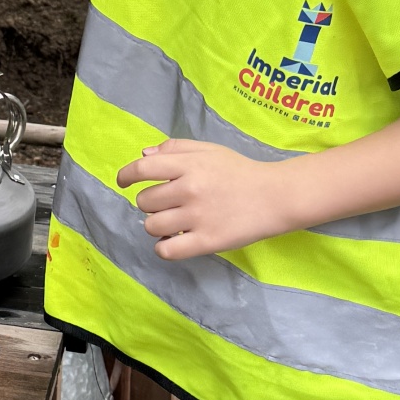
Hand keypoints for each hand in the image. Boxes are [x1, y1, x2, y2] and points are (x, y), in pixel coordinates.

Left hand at [116, 137, 285, 259]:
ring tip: (173, 223)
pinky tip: (173, 241)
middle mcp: (189, 190)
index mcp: (189, 165)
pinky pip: (166, 250)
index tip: (123, 182)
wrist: (276, 197)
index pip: (142, 169)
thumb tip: (143, 155)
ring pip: (151, 226)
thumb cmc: (240, 172)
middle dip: (150, 203)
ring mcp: (197, 217)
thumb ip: (176, 149)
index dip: (126, 176)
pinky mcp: (206, 242)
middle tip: (168, 204)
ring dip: (157, 225)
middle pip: (144, 201)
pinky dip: (164, 247)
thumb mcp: (210, 150)